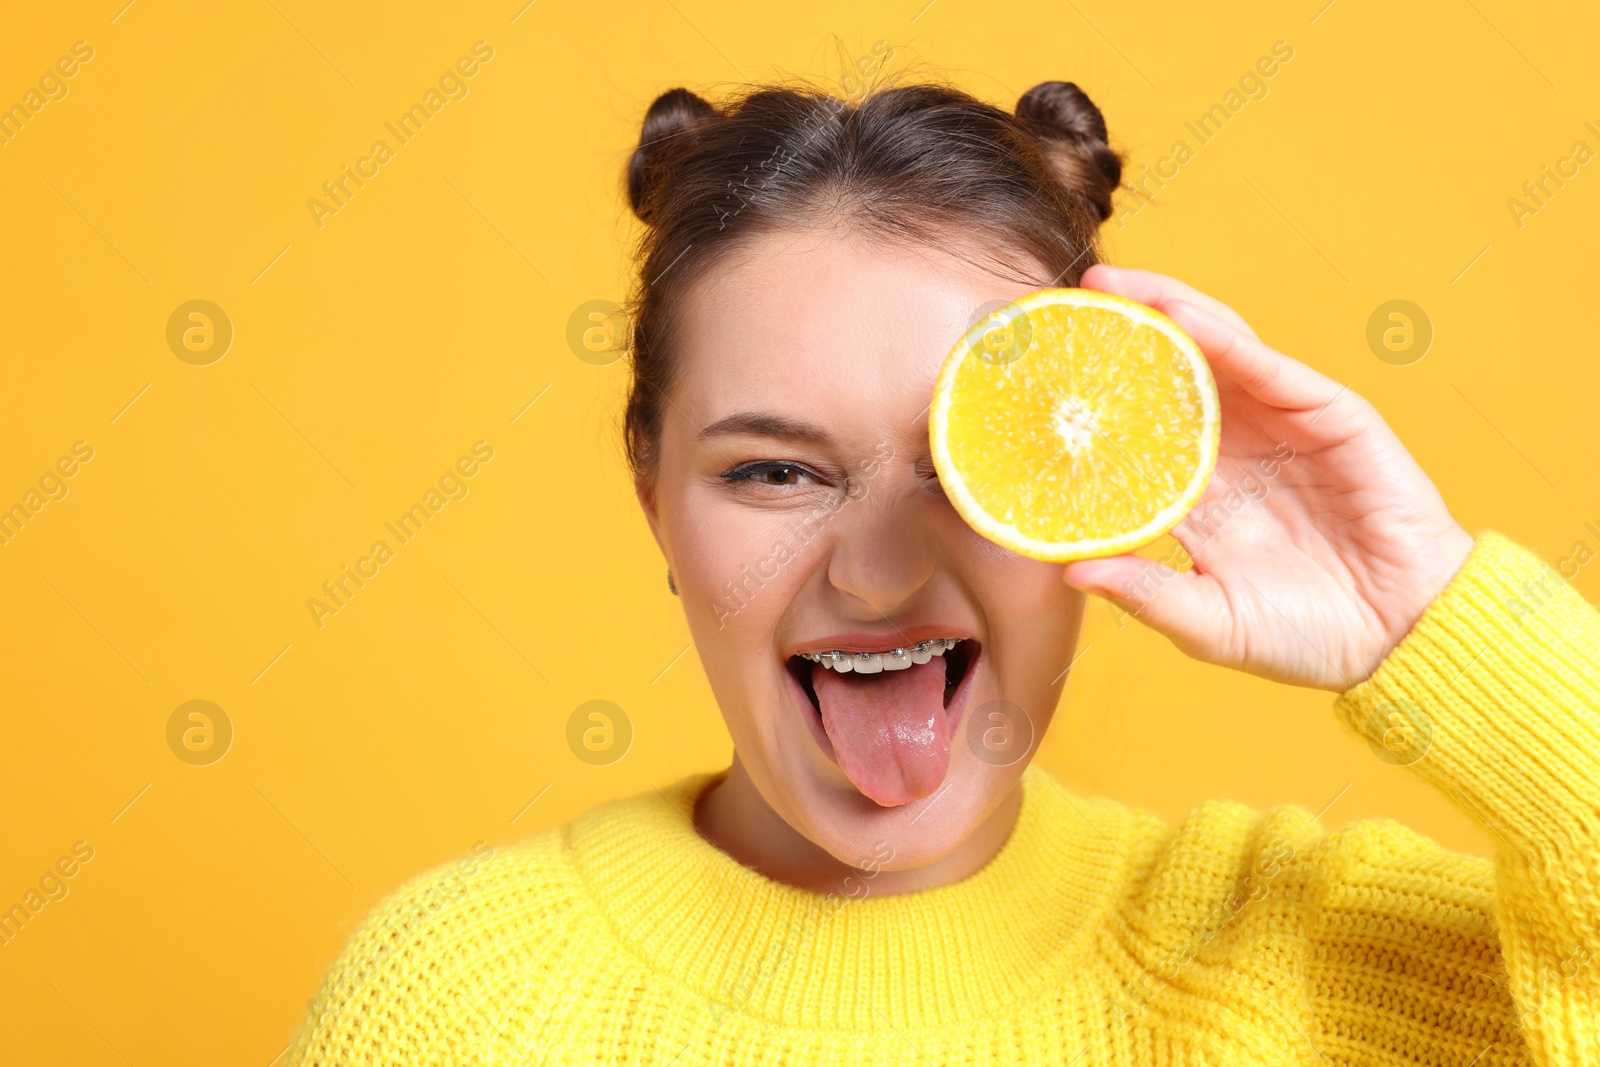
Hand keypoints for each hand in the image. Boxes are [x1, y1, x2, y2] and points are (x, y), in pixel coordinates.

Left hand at [1058, 265, 1475, 692]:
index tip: (1034, 381)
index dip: (1090, 404)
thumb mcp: (1210, 624)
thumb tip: (1070, 573)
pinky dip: (1223, 335)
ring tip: (1112, 287)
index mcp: (1198, 495)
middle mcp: (1233, 450)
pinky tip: (1180, 314)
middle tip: (1064, 304)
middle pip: (1167, 376)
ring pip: (1213, 351)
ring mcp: (1279, 426)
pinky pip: (1267, 365)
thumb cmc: (1306, 639)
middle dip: (1119, 336)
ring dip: (1164, 312)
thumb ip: (1145, 595)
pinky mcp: (1328, 414)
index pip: (1134, 434)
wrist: (1402, 640)